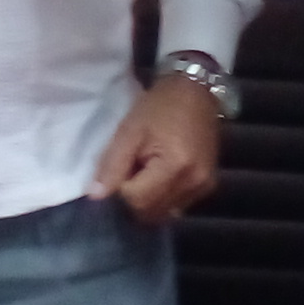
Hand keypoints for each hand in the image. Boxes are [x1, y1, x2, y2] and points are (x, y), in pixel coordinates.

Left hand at [89, 73, 222, 222]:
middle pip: (151, 213)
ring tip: (142, 174)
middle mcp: (194, 183)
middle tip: (126, 175)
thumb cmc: (159, 106)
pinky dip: (162, 199)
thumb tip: (96, 197)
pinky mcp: (207, 186)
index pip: (137, 201)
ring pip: (163, 213)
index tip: (114, 174)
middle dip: (132, 200)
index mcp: (175, 166)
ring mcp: (203, 187)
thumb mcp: (129, 130)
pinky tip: (156, 178)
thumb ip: (112, 165)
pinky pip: (177, 205)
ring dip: (147, 202)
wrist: (195, 91)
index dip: (119, 192)